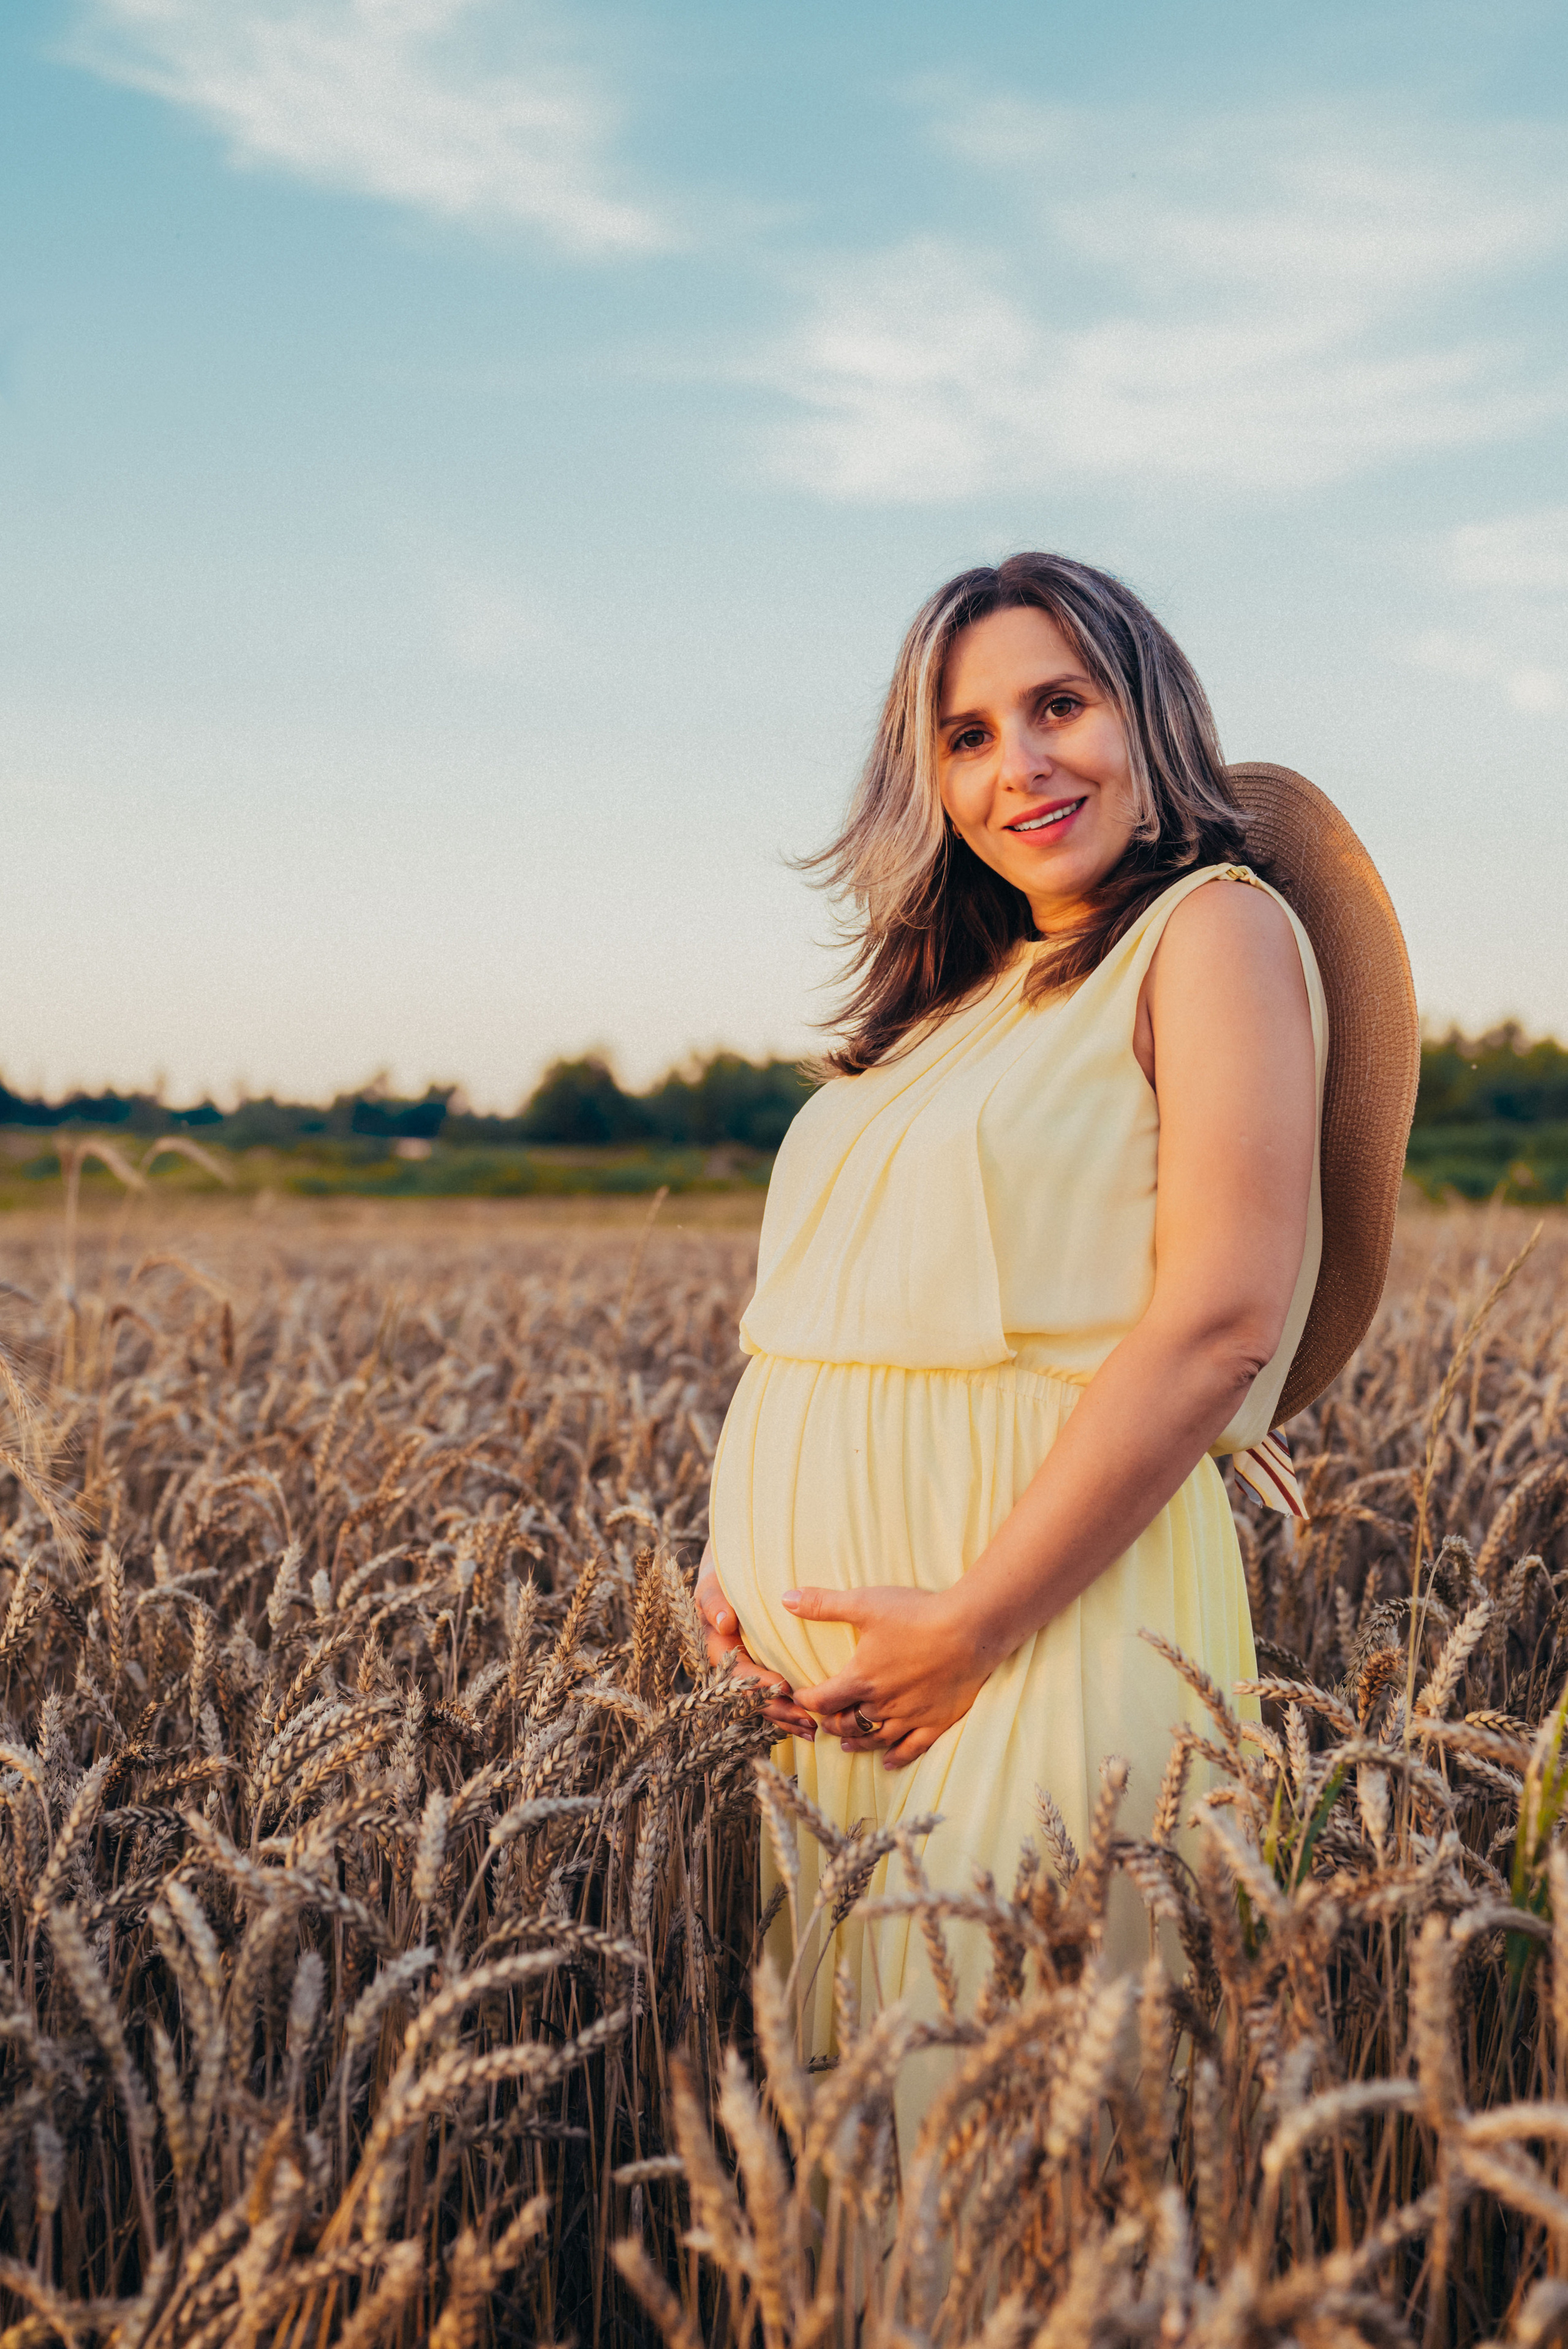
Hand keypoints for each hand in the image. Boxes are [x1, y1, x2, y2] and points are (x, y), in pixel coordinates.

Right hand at [695, 1546, 815, 1738]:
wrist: (733, 1572)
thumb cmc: (722, 1577)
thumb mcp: (712, 1584)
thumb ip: (714, 1601)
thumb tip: (724, 1624)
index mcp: (716, 1649)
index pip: (737, 1674)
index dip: (760, 1684)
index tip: (786, 1687)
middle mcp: (730, 1667)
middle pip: (753, 1698)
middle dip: (780, 1710)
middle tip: (808, 1719)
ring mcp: (747, 1672)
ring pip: (765, 1703)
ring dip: (788, 1718)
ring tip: (814, 1729)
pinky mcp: (763, 1672)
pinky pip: (775, 1696)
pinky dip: (791, 1711)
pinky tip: (813, 1723)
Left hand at [784, 1584, 991, 1768]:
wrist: (970, 1630)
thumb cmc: (917, 1614)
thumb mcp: (865, 1603)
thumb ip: (823, 1604)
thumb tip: (785, 1598)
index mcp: (861, 1677)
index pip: (823, 1699)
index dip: (807, 1700)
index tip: (800, 1697)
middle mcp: (882, 1703)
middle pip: (847, 1722)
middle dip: (831, 1723)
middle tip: (823, 1722)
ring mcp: (910, 1716)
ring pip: (876, 1738)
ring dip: (857, 1741)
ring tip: (847, 1744)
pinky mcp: (937, 1722)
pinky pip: (912, 1748)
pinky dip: (897, 1756)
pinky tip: (887, 1760)